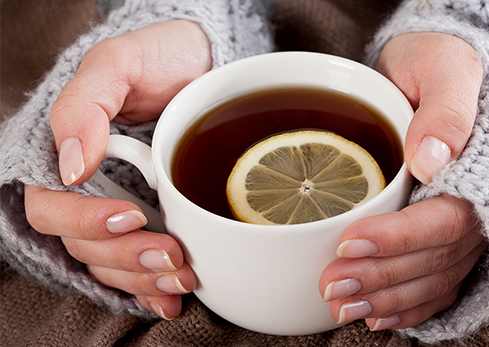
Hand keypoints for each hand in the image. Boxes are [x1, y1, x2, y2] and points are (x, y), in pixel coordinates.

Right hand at [24, 20, 211, 318]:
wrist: (203, 66)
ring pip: (112, 264)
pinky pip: (138, 268)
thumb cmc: (157, 57)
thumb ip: (84, 105)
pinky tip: (172, 298)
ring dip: (144, 279)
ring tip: (183, 275)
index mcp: (67, 156)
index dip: (85, 221)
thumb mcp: (118, 64)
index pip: (52, 207)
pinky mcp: (151, 221)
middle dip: (126, 259)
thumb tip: (70, 166)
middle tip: (172, 254)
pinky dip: (153, 289)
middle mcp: (89, 190)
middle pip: (85, 245)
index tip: (129, 216)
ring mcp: (119, 208)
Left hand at [318, 32, 485, 329]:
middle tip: (331, 286)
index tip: (348, 242)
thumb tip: (431, 159)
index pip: (444, 219)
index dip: (398, 239)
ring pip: (433, 277)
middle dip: (380, 277)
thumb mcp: (441, 66)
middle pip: (434, 257)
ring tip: (342, 307)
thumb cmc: (437, 61)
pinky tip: (376, 316)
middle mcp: (480, 206)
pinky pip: (437, 282)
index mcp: (483, 170)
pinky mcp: (446, 234)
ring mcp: (465, 225)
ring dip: (387, 299)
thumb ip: (445, 108)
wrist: (436, 69)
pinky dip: (408, 306)